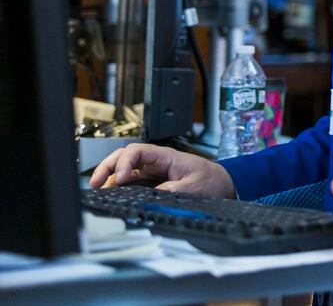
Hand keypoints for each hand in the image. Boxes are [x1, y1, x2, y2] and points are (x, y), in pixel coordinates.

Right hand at [88, 143, 235, 197]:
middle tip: (95, 183)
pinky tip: (110, 192)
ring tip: (98, 189)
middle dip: (108, 166)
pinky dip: (117, 184)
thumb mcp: (194, 187)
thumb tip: (152, 197)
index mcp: (166, 156)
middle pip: (125, 156)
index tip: (120, 178)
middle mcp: (156, 161)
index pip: (138, 151)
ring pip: (124, 166)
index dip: (125, 162)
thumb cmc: (210, 181)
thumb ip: (173, 191)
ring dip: (109, 175)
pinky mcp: (151, 180)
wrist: (221, 183)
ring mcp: (152, 170)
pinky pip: (130, 178)